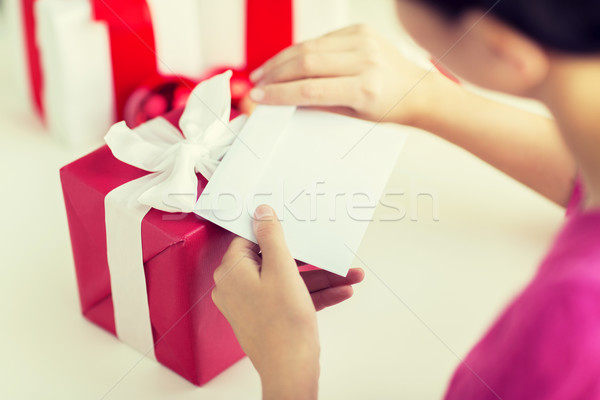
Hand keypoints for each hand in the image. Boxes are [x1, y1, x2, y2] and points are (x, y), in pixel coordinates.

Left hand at [212, 205, 363, 399]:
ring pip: (288, 280)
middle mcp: (238, 287)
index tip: (293, 224)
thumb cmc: (282, 326)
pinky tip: (341, 290)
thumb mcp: (282, 270)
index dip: (274, 231)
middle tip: (327, 251)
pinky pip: (291, 297)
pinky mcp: (268, 317)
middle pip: (274, 260)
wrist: (291, 371)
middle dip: (310, 258)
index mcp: (232, 272)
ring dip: (320, 277)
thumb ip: (272, 237)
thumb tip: (261, 213)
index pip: (250, 239)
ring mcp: (253, 304)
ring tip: (348, 274)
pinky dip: (315, 294)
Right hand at [248, 24, 451, 126]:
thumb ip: (319, 105)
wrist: (416, 90)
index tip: (258, 98)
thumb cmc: (387, 109)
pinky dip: (299, 51)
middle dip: (274, 75)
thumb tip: (282, 100)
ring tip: (263, 74)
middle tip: (256, 85)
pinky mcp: (359, 30)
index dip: (280, 94)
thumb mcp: (354, 117)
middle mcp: (365, 61)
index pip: (311, 90)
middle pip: (306, 63)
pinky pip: (320, 40)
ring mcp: (363, 41)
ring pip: (308, 47)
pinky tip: (285, 62)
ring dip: (280, 61)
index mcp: (366, 89)